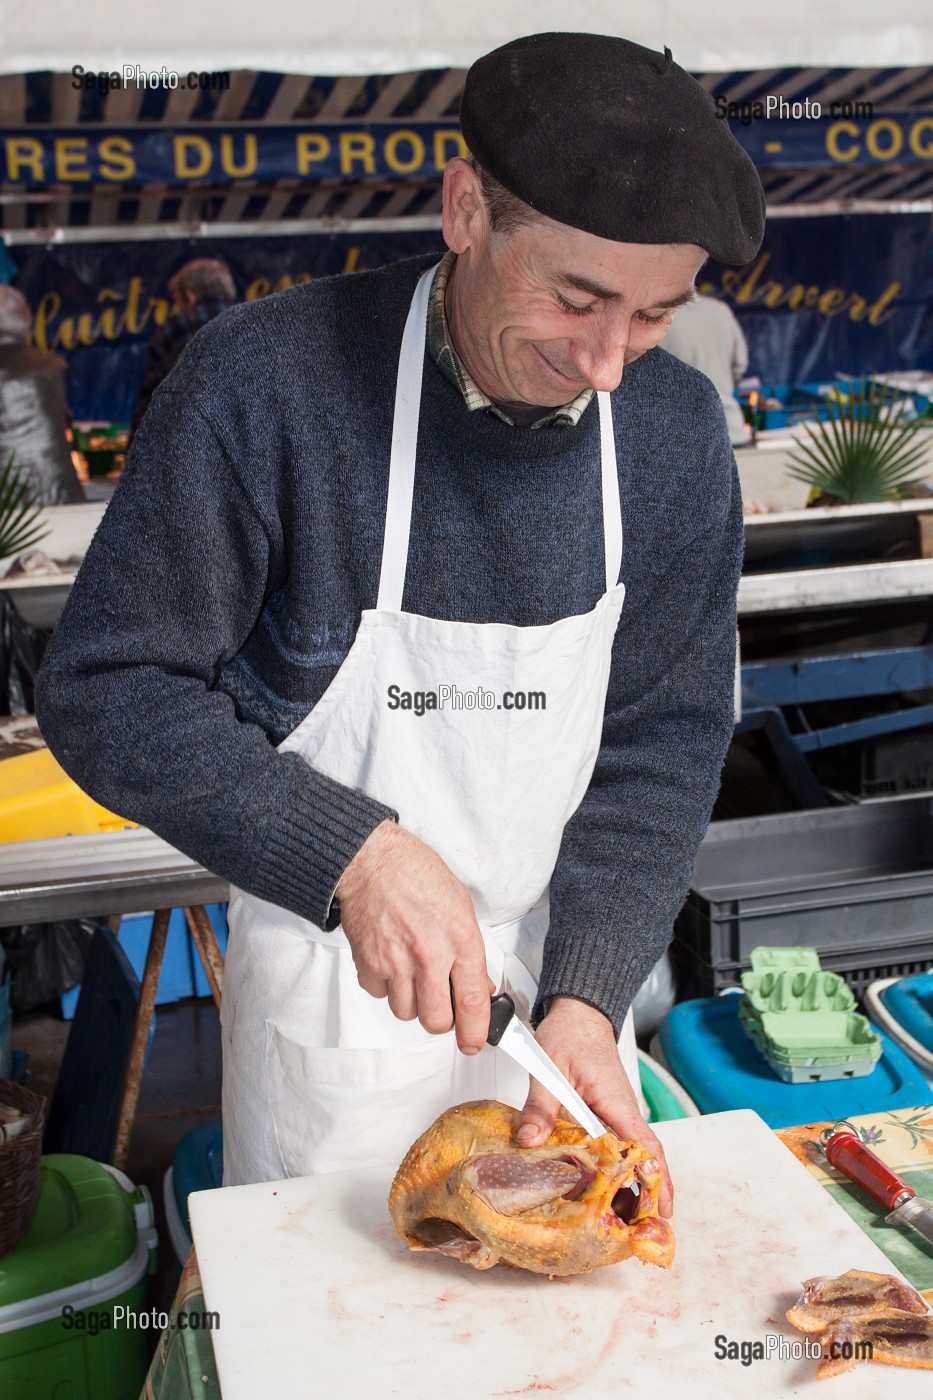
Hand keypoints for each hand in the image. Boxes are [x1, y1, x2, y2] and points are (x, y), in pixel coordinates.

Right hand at [335, 820, 490, 1052]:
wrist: (372, 860)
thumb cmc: (416, 874)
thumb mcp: (459, 906)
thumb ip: (469, 951)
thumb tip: (477, 986)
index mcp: (459, 938)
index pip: (472, 1001)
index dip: (475, 1031)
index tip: (474, 1041)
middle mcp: (429, 954)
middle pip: (436, 1021)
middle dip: (441, 1020)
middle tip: (442, 1005)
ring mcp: (396, 961)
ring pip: (406, 1012)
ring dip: (412, 1001)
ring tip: (413, 973)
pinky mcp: (368, 963)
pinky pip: (380, 994)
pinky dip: (386, 986)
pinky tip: (391, 962)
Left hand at [516, 996, 673, 1216]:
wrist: (579, 1012)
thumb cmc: (571, 1033)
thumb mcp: (550, 1068)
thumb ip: (541, 1105)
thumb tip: (530, 1141)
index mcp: (616, 1103)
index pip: (645, 1148)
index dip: (656, 1180)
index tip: (661, 1210)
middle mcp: (623, 1111)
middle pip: (643, 1159)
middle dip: (643, 1194)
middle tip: (636, 1232)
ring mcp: (616, 1113)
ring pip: (630, 1155)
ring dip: (629, 1185)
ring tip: (618, 1220)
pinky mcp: (606, 1113)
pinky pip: (616, 1146)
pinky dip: (614, 1169)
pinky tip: (600, 1187)